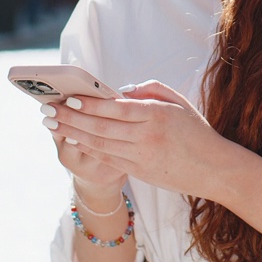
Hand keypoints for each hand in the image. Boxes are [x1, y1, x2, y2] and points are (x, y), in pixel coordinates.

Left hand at [41, 81, 237, 200]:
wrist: (214, 169)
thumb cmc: (196, 131)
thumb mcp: (178, 102)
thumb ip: (149, 90)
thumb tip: (120, 90)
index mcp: (156, 115)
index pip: (115, 108)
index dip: (89, 104)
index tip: (67, 97)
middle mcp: (146, 136)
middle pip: (100, 126)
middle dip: (70, 117)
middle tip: (47, 110)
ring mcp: (141, 157)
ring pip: (99, 144)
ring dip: (72, 133)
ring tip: (52, 124)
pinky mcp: (138, 171)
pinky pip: (107, 158)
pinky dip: (87, 148)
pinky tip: (72, 139)